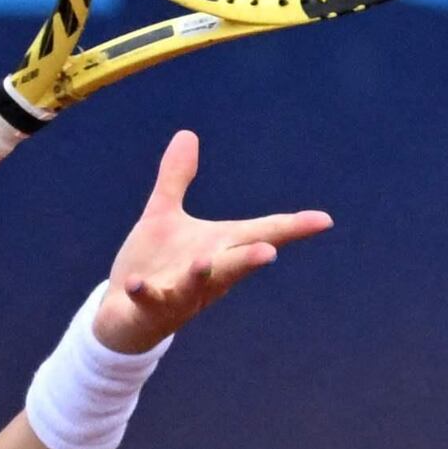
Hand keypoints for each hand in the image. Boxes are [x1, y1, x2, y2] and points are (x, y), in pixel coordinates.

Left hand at [90, 132, 328, 348]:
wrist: (123, 314)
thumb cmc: (153, 265)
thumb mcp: (163, 216)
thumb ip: (176, 178)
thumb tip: (187, 134)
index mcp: (219, 248)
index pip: (261, 235)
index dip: (293, 228)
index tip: (324, 220)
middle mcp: (208, 273)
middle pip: (236, 263)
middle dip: (251, 257)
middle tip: (269, 251)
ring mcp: (181, 293)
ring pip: (197, 286)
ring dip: (202, 275)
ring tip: (204, 261)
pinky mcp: (151, 307)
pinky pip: (150, 300)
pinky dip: (145, 292)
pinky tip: (137, 283)